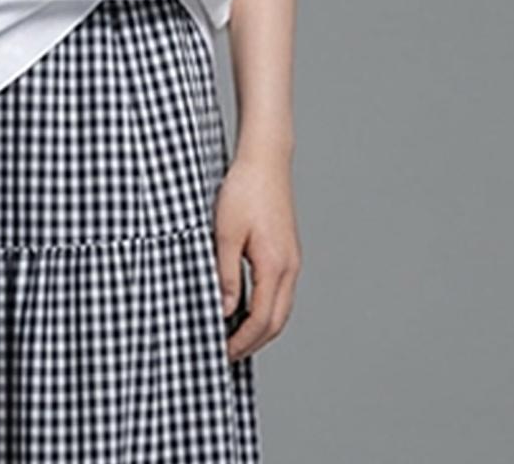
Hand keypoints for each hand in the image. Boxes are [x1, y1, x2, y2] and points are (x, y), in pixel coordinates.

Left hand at [213, 147, 301, 361]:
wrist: (265, 159)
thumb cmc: (243, 190)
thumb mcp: (225, 233)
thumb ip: (225, 275)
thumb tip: (225, 310)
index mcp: (275, 266)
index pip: (262, 321)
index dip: (242, 342)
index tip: (222, 353)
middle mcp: (290, 267)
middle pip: (276, 321)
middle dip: (253, 342)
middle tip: (227, 353)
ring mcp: (292, 260)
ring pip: (280, 308)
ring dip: (259, 327)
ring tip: (233, 335)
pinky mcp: (287, 251)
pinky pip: (279, 291)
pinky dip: (264, 308)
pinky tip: (244, 305)